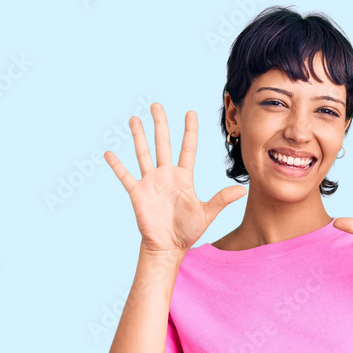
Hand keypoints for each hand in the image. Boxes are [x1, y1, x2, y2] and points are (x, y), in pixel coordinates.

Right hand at [105, 103, 246, 253]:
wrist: (168, 246)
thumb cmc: (188, 230)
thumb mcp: (207, 213)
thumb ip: (222, 199)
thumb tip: (243, 190)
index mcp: (184, 177)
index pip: (188, 148)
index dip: (189, 130)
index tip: (190, 112)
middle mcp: (167, 175)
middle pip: (163, 144)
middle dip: (160, 124)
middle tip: (156, 105)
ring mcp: (151, 182)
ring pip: (143, 154)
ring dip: (138, 137)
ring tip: (134, 119)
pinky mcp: (138, 193)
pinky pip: (125, 176)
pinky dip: (117, 165)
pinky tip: (108, 153)